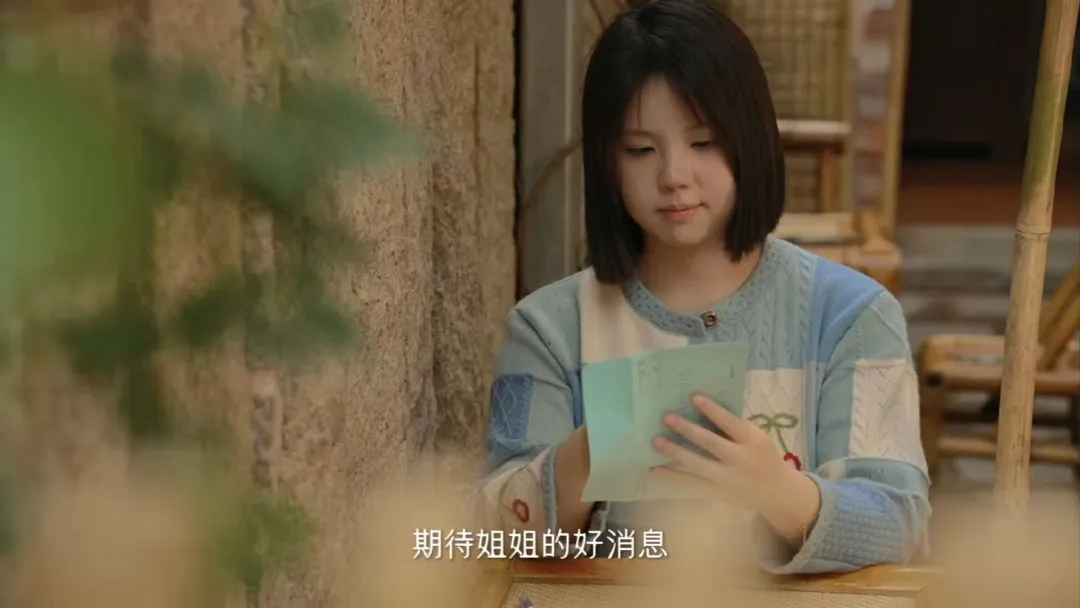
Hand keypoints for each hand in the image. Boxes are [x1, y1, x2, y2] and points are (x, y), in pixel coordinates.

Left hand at [649, 395, 820, 545]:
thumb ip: (734, 426)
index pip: (730, 424)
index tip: (694, 397)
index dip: (712, 410)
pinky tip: (654, 469)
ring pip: (697, 465)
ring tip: (656, 441)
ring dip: (675, 452)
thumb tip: (702, 409)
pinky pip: (691, 484)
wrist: (776, 492)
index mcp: (752, 442)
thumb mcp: (757, 437)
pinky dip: (672, 477)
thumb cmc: (763, 456)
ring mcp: (726, 479)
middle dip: (687, 430)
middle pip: (711, 444)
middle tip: (666, 417)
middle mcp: (739, 460)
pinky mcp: (716, 493)